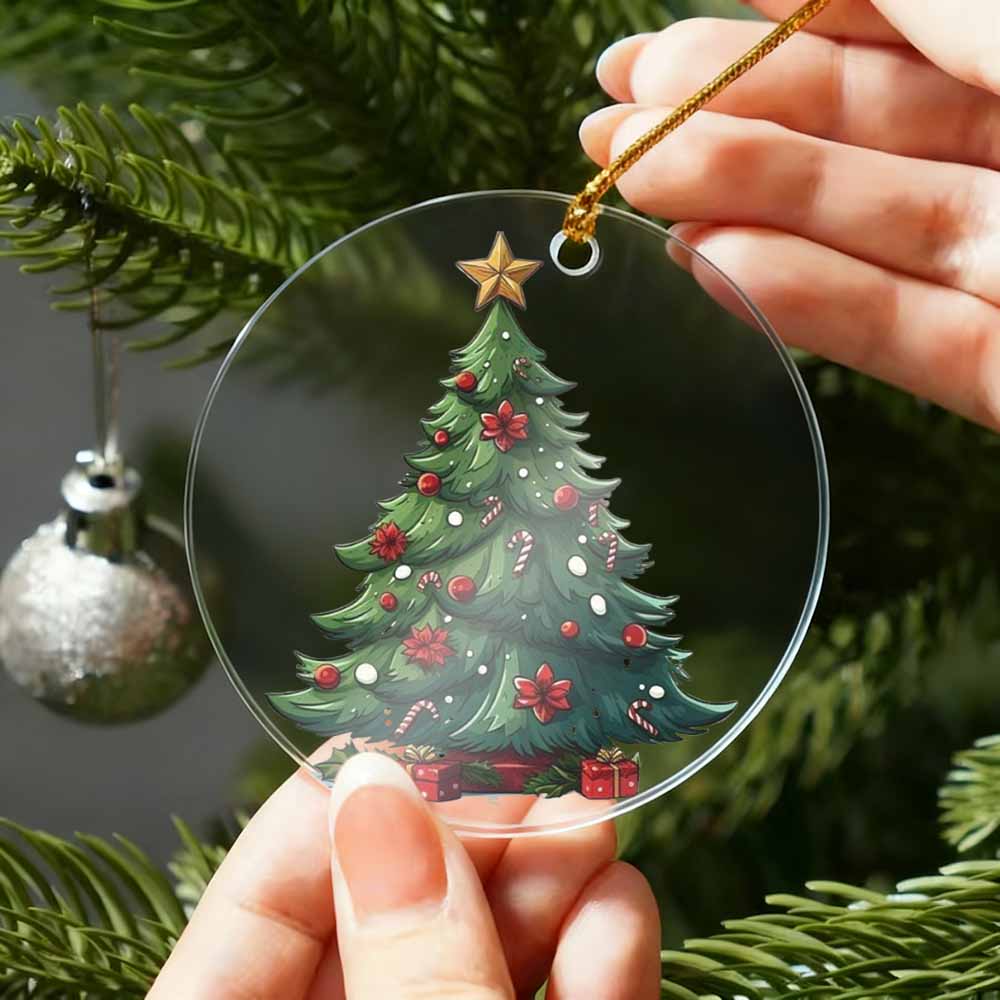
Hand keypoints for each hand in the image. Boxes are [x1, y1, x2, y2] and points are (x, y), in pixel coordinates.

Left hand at [148, 752, 660, 998]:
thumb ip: (406, 963)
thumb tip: (381, 793)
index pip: (250, 916)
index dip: (329, 813)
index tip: (415, 731)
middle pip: (388, 915)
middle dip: (473, 836)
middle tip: (539, 766)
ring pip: (481, 950)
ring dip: (550, 886)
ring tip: (596, 826)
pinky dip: (594, 963)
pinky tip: (619, 924)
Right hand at [580, 0, 999, 429]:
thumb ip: (944, 7)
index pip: (896, 39)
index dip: (780, 28)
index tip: (664, 48)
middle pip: (858, 136)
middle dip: (726, 122)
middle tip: (612, 127)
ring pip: (863, 233)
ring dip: (739, 207)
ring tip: (636, 185)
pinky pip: (901, 335)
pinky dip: (805, 304)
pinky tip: (712, 267)